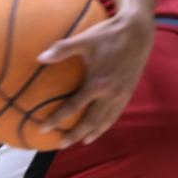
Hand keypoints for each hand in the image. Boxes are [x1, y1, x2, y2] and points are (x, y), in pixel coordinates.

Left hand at [37, 13, 153, 146]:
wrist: (138, 33)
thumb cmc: (108, 35)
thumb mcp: (84, 39)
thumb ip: (62, 49)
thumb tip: (40, 57)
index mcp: (98, 83)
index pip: (74, 107)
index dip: (58, 119)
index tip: (43, 128)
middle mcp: (111, 94)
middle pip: (91, 122)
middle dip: (75, 135)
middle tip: (60, 144)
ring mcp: (121, 95)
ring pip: (106, 121)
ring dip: (93, 133)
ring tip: (82, 141)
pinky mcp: (128, 92)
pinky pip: (116, 114)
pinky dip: (106, 124)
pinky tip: (100, 125)